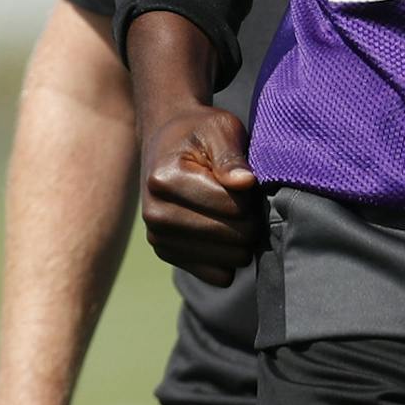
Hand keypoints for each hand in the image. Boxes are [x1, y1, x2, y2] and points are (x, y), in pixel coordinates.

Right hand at [139, 102, 259, 286]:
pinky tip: (221, 230)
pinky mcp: (168, 255)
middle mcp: (154, 215)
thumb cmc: (198, 132)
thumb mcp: (219, 128)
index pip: (233, 208)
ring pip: (229, 262)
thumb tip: (245, 183)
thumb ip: (231, 155)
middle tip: (240, 196)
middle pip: (233, 238)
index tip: (242, 177)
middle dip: (249, 218)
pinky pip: (219, 276)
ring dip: (240, 239)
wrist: (166, 141)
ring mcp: (158, 239)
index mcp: (164, 180)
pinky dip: (228, 257)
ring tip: (230, 212)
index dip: (250, 194)